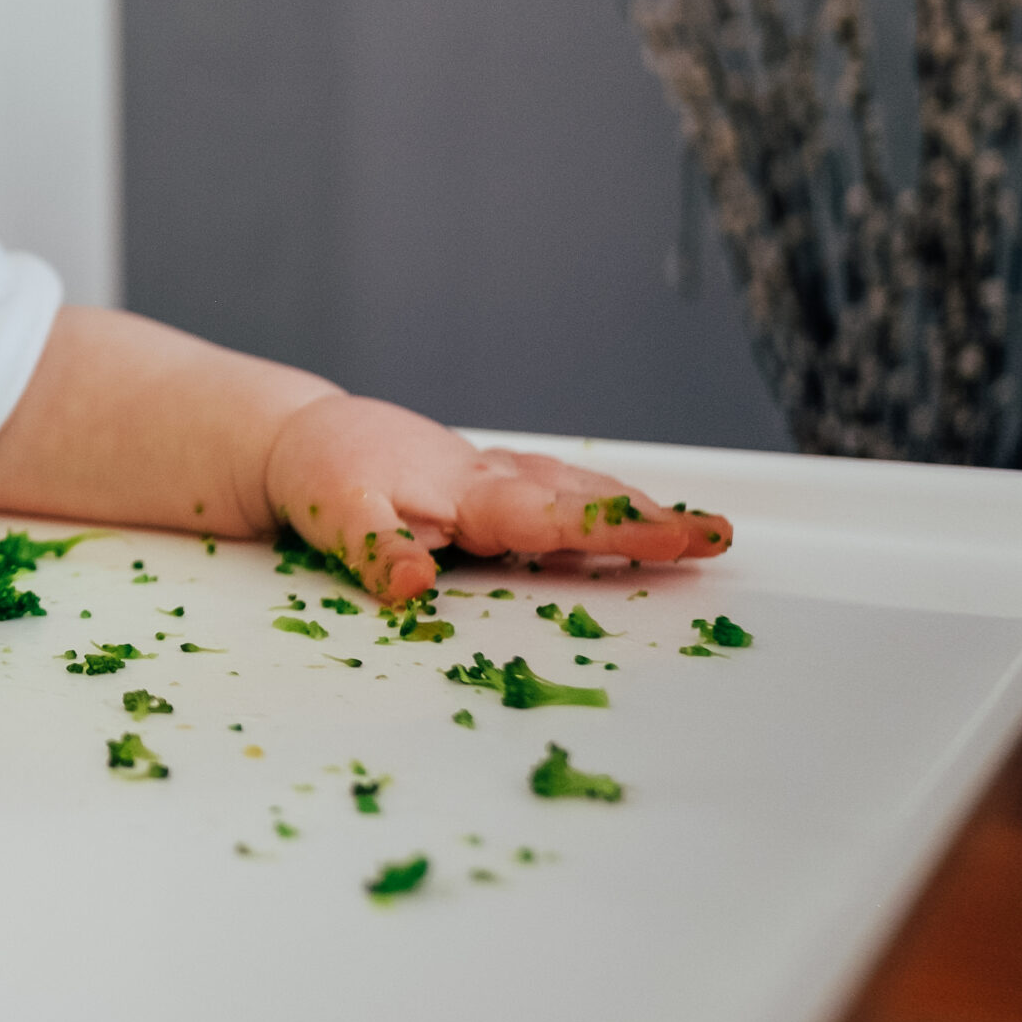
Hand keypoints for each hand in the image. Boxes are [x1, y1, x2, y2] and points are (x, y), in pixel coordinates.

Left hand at [263, 396, 733, 602]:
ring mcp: (494, 477)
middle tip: (718, 538)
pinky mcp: (489, 481)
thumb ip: (374, 549)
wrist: (303, 437)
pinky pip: (557, 489)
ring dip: (635, 509)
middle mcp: (491, 479)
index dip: (611, 532)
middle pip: (582, 498)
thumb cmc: (321, 473)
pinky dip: (600, 500)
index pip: (549, 518)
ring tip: (699, 533)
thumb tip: (413, 585)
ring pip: (576, 489)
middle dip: (652, 520)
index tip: (673, 540)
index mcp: (465, 491)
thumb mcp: (331, 514)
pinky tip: (633, 517)